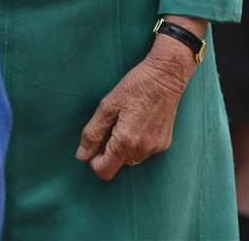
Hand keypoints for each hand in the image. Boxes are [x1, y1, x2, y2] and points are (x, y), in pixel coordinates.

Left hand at [75, 20, 200, 178]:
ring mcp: (155, 148)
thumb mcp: (108, 105)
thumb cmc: (135, 86)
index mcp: (125, 142)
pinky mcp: (164, 144)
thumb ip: (93, 133)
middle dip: (109, 151)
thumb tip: (81, 156)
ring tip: (127, 120)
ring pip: (130, 159)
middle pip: (117, 165)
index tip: (95, 144)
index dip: (95, 161)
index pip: (104, 171)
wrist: (166, 76)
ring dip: (124, 146)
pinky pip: (144, 151)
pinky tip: (140, 121)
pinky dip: (137, 142)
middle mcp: (142, 150)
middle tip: (111, 125)